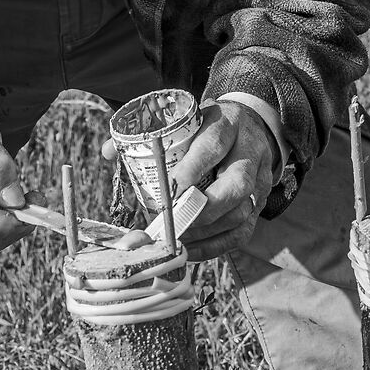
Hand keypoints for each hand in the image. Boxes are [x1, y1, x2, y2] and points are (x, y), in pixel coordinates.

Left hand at [100, 97, 276, 259]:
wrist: (252, 125)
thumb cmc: (209, 125)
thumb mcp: (188, 118)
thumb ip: (149, 133)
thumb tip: (108, 152)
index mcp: (228, 123)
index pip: (214, 144)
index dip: (193, 167)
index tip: (168, 187)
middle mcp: (249, 151)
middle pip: (237, 182)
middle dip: (203, 207)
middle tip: (173, 220)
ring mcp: (260, 179)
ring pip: (242, 210)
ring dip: (207, 231)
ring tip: (177, 239)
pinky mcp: (260, 202)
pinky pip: (243, 231)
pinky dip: (216, 246)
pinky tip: (191, 250)